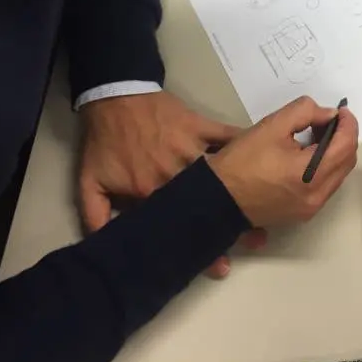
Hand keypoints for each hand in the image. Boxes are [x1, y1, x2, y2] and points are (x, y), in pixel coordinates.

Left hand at [79, 91, 255, 278]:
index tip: (220, 264)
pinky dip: (246, 143)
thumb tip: (102, 247)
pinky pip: (228, 135)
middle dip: (234, 223)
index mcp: (153, 189)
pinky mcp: (201, 125)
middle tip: (255, 239)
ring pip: (226, 172)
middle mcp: (178, 171)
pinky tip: (265, 155)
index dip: (202, 246)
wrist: (114, 97)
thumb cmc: (105, 141)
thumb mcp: (90, 181)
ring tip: (271, 205)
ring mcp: (192, 146)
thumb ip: (95, 216)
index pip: (181, 222)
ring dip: (248, 188)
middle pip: (211, 201)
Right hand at [208, 96, 358, 226]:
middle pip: (346, 162)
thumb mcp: (272, 126)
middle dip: (343, 137)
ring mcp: (311, 209)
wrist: (216, 198)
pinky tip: (307, 155)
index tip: (341, 111)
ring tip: (315, 135)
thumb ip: (305, 112)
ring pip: (337, 175)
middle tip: (326, 121)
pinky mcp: (302, 213)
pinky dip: (324, 167)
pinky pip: (325, 186)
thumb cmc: (242, 160)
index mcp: (311, 175)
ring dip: (334, 153)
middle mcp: (317, 196)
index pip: (346, 146)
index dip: (348, 124)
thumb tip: (328, 115)